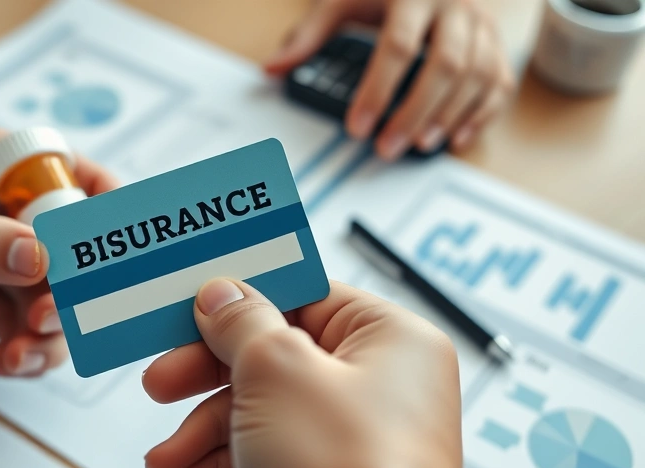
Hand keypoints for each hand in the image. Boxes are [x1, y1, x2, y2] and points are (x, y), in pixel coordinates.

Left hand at [0, 121, 117, 376]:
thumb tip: (38, 257)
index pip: (69, 175)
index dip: (99, 215)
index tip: (111, 259)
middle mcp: (2, 201)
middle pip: (70, 245)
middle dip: (69, 289)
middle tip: (47, 321)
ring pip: (52, 291)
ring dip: (48, 329)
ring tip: (21, 356)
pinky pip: (24, 318)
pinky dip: (24, 345)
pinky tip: (8, 360)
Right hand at [142, 279, 462, 467]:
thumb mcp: (277, 371)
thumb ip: (242, 323)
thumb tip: (222, 296)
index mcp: (389, 336)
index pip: (302, 295)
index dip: (241, 300)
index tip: (193, 307)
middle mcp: (379, 381)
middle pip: (273, 354)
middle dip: (205, 376)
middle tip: (162, 381)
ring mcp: (356, 433)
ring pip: (262, 408)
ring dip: (203, 430)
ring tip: (165, 456)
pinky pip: (268, 451)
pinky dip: (223, 460)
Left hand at [265, 0, 514, 159]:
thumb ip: (311, 35)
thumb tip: (273, 68)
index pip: (398, 46)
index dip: (378, 90)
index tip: (357, 126)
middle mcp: (456, 4)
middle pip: (446, 65)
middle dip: (415, 111)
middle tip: (386, 147)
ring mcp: (482, 23)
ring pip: (478, 74)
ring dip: (449, 115)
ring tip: (419, 145)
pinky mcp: (496, 42)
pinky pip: (499, 81)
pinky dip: (482, 114)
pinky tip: (455, 138)